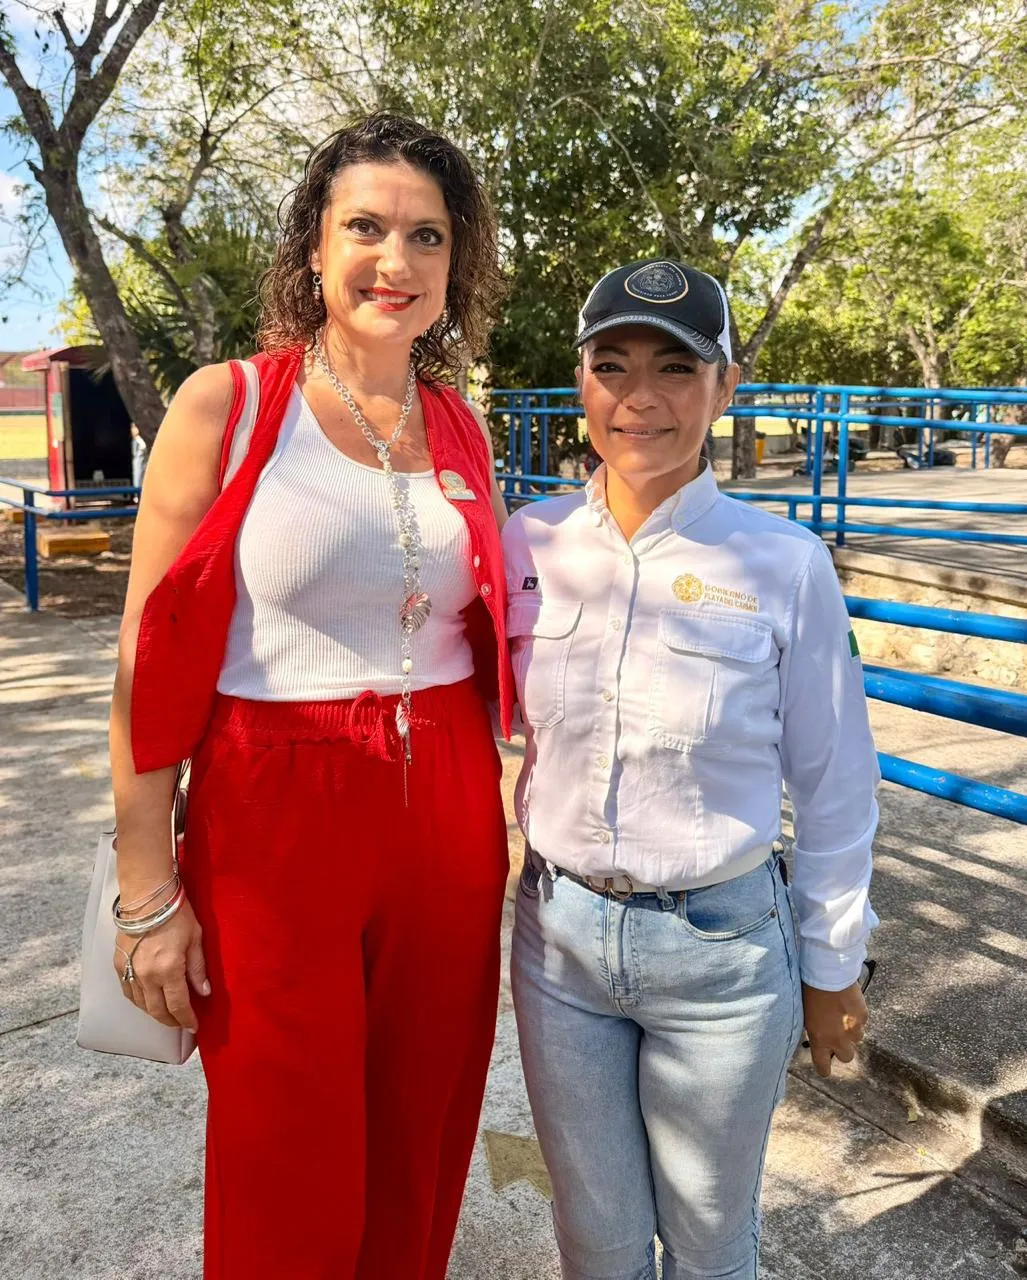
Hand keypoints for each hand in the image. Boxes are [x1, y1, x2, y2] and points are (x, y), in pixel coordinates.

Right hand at [112, 897, 208, 1031]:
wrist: (147, 897)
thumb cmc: (176, 914)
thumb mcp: (195, 939)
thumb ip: (198, 968)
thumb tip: (203, 992)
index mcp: (168, 970)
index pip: (178, 1005)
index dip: (186, 1019)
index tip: (194, 1026)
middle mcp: (146, 976)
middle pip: (157, 1010)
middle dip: (171, 1021)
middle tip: (181, 1023)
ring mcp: (130, 971)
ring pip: (140, 1005)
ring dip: (154, 1013)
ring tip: (166, 1014)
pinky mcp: (118, 964)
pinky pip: (127, 991)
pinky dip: (138, 1001)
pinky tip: (147, 1000)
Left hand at [802, 981, 867, 1077]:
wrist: (827, 973)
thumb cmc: (809, 991)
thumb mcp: (805, 1015)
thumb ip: (813, 1030)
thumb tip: (816, 1036)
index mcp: (820, 1039)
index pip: (823, 1067)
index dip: (824, 1068)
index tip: (825, 1067)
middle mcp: (839, 1039)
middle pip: (846, 1056)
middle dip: (843, 1048)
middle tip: (837, 1035)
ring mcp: (853, 1028)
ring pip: (857, 1038)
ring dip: (851, 1031)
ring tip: (841, 1014)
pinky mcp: (863, 1015)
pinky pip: (862, 1021)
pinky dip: (856, 1016)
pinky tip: (847, 1003)